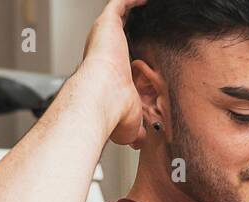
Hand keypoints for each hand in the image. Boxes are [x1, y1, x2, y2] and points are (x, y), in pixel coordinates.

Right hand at [78, 0, 146, 146]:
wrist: (102, 100)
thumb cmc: (112, 114)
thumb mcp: (131, 124)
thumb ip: (138, 129)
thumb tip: (141, 141)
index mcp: (108, 71)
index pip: (119, 57)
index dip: (129, 52)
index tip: (142, 52)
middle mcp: (103, 51)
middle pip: (118, 32)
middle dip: (130, 26)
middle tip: (146, 22)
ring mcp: (105, 36)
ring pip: (119, 14)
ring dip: (132, 9)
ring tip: (146, 5)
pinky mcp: (108, 23)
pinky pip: (121, 3)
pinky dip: (132, 0)